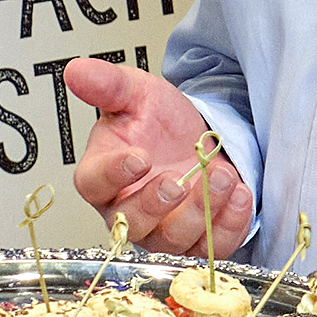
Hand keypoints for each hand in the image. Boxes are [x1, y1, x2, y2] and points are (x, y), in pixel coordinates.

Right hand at [64, 58, 253, 255]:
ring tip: (223, 175)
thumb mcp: (135, 92)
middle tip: (177, 180)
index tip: (138, 157)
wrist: (198, 136)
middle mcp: (127, 210)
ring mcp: (162, 231)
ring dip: (201, 212)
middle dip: (157, 204)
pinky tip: (240, 195)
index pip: (94, 184)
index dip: (114, 175)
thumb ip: (107, 84)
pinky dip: (229, 224)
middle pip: (131, 223)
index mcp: (101, 175)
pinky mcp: (197, 241)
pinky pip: (212, 246)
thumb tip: (76, 70)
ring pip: (174, 240)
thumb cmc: (159, 122)